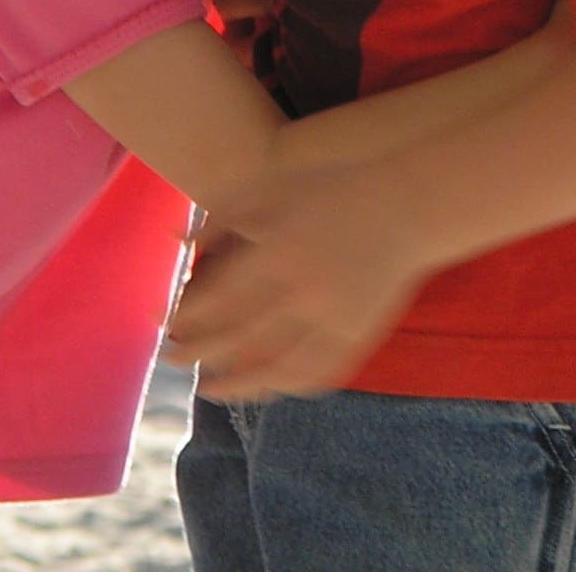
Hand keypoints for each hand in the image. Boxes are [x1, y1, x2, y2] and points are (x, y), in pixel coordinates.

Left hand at [167, 159, 439, 399]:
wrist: (411, 202)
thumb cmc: (336, 188)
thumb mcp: (277, 186)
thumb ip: (224, 214)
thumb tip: (176, 242)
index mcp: (278, 251)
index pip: (217, 299)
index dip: (185, 317)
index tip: (164, 325)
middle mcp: (304, 290)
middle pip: (237, 337)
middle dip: (197, 354)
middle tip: (172, 361)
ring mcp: (334, 317)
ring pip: (274, 368)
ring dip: (237, 385)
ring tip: (210, 389)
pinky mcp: (359, 334)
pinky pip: (316, 373)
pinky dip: (287, 385)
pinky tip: (268, 385)